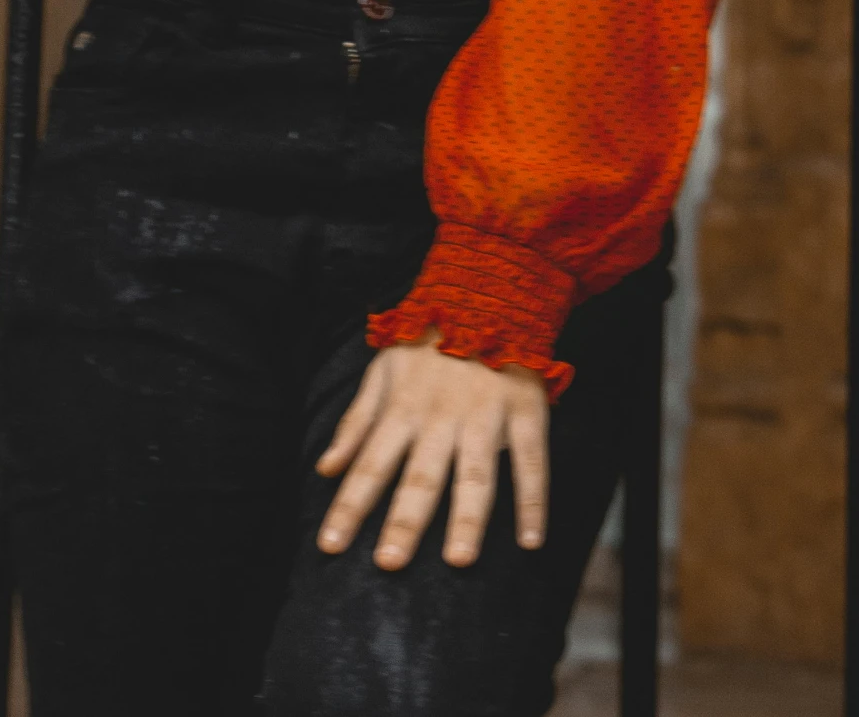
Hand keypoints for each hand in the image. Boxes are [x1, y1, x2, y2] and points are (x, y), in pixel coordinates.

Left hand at [315, 336, 547, 569]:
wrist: (486, 295)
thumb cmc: (426, 343)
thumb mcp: (381, 373)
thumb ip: (355, 423)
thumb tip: (325, 469)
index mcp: (403, 410)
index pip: (369, 465)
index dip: (349, 505)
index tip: (329, 546)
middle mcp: (441, 418)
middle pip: (420, 476)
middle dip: (404, 520)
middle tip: (389, 563)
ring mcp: (486, 415)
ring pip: (476, 473)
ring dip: (467, 516)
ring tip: (458, 560)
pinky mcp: (525, 411)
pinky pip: (532, 461)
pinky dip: (533, 500)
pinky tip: (531, 540)